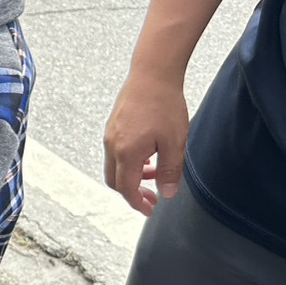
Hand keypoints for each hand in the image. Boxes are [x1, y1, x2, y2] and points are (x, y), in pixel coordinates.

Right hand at [102, 71, 188, 214]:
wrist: (152, 74)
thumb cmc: (165, 105)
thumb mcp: (175, 143)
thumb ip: (170, 171)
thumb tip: (166, 194)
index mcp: (127, 153)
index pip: (127, 189)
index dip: (138, 203)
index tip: (150, 210)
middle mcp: (113, 146)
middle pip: (115, 181)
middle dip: (132, 193)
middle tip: (152, 198)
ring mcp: (110, 135)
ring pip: (116, 167)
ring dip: (133, 176)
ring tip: (156, 173)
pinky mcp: (113, 126)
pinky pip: (116, 152)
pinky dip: (130, 162)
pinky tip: (149, 155)